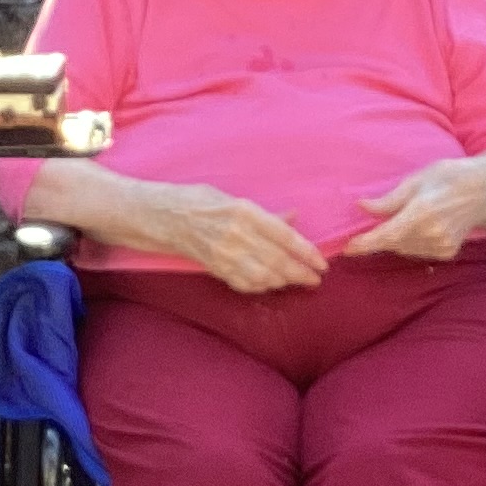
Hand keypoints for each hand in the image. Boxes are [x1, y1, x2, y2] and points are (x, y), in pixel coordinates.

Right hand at [161, 186, 327, 295]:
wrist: (164, 217)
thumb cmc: (199, 202)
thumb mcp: (234, 198)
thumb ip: (265, 214)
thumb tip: (293, 218)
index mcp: (245, 212)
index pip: (284, 236)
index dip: (306, 252)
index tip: (321, 263)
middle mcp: (237, 235)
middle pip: (278, 261)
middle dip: (300, 273)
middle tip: (315, 280)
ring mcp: (225, 254)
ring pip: (264, 277)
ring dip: (283, 282)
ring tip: (296, 281)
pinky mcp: (216, 268)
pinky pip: (245, 284)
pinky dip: (262, 287)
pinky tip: (271, 285)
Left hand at [343, 159, 485, 263]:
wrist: (485, 190)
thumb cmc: (450, 177)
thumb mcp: (417, 180)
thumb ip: (389, 199)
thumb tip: (362, 207)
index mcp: (422, 212)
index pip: (387, 235)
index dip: (365, 243)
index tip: (347, 249)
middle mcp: (433, 233)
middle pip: (393, 243)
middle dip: (379, 236)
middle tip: (373, 224)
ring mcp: (442, 245)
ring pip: (403, 249)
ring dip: (395, 239)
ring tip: (407, 217)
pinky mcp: (447, 252)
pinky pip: (417, 251)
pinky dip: (410, 242)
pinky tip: (420, 226)